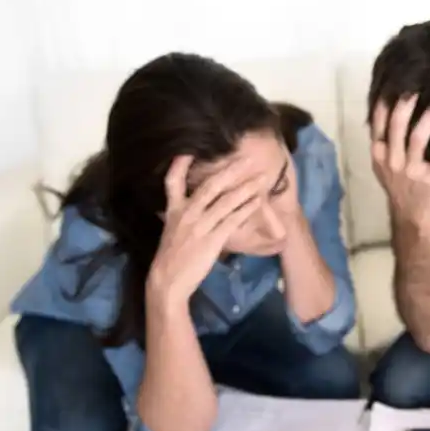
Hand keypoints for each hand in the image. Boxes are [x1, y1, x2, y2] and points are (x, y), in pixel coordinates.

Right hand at [147, 155, 261, 302]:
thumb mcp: (171, 229)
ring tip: (261, 178)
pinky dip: (245, 209)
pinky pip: (232, 220)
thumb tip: (191, 203)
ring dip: (245, 188)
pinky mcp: (212, 239)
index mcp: (173, 210)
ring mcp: (200, 226)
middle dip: (230, 171)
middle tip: (247, 159)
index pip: (172, 182)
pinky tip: (257, 201)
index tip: (188, 150)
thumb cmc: (172, 256)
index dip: (179, 165)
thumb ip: (180, 215)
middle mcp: (186, 214)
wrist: (169, 280)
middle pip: (209, 186)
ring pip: (225, 201)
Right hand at [370, 95, 429, 222]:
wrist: (410, 214)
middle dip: (406, 104)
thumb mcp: (383, 164)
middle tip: (417, 86)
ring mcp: (411, 170)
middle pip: (397, 126)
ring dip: (429, 118)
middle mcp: (392, 160)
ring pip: (417, 138)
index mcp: (379, 154)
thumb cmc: (398, 183)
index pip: (377, 124)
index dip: (384, 103)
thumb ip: (383, 140)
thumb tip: (387, 109)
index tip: (393, 83)